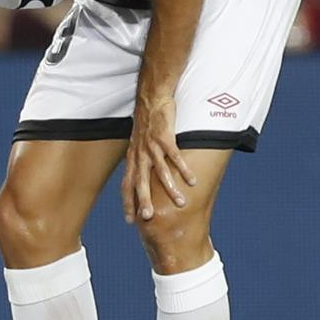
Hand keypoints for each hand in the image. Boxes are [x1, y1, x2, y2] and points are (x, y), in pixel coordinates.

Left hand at [124, 93, 192, 223]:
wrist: (151, 98)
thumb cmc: (146, 121)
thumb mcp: (137, 143)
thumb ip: (139, 160)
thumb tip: (140, 175)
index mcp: (132, 158)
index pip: (126, 184)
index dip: (127, 202)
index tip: (130, 220)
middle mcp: (140, 155)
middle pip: (140, 182)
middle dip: (144, 201)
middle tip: (149, 218)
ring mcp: (152, 147)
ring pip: (161, 172)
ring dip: (171, 189)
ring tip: (180, 203)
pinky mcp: (165, 138)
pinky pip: (175, 157)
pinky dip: (184, 169)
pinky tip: (192, 181)